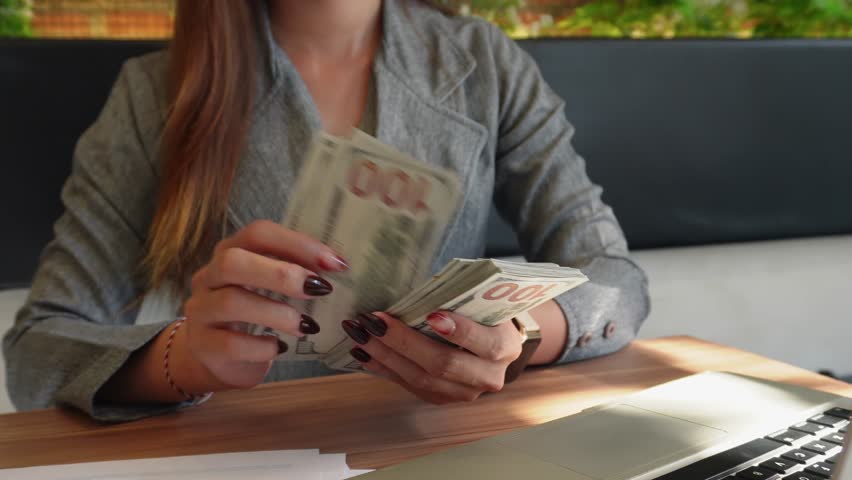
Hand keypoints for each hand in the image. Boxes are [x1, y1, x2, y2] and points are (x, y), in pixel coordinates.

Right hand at [178, 220, 348, 391]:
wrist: (216, 355)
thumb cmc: (253, 311)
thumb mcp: (269, 285)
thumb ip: (295, 270)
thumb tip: (339, 267)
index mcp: (231, 251)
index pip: (258, 233)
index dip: (297, 244)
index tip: (335, 263)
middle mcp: (210, 276)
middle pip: (233, 261)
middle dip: (281, 274)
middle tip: (319, 289)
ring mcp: (201, 310)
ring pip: (232, 302)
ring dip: (278, 313)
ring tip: (307, 326)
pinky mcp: (203, 344)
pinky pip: (230, 344)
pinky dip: (262, 346)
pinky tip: (279, 348)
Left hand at [342, 311, 523, 403]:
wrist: (494, 344)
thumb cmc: (483, 314)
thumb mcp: (482, 304)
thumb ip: (458, 299)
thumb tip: (414, 289)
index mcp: (504, 347)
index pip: (483, 343)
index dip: (458, 330)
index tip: (431, 314)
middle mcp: (488, 376)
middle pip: (443, 364)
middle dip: (404, 342)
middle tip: (373, 322)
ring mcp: (464, 393)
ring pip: (422, 379)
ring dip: (386, 357)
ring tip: (359, 336)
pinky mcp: (442, 399)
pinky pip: (409, 386)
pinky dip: (385, 369)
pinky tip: (364, 354)